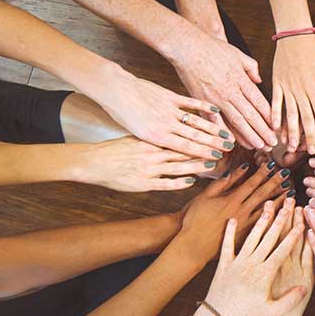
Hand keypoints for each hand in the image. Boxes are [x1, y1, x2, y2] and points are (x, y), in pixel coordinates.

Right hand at [73, 137, 213, 191]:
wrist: (93, 162)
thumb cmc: (114, 149)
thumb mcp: (136, 137)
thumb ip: (154, 137)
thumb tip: (170, 132)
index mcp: (151, 139)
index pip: (180, 136)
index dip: (198, 136)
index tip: (212, 135)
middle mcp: (152, 152)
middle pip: (184, 150)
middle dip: (203, 150)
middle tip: (221, 149)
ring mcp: (148, 168)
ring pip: (178, 166)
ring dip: (196, 165)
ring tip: (212, 164)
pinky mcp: (143, 182)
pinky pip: (165, 183)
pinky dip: (179, 182)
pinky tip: (191, 180)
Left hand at [99, 75, 232, 160]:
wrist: (115, 91)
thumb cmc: (122, 114)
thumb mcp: (136, 133)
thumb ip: (154, 141)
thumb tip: (168, 149)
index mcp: (156, 137)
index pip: (185, 148)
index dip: (203, 153)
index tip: (216, 157)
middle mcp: (166, 124)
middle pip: (195, 136)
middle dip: (213, 143)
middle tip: (229, 148)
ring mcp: (169, 109)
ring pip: (196, 121)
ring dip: (213, 128)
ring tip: (226, 134)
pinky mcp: (169, 96)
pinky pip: (189, 102)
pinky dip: (203, 106)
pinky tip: (215, 111)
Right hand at [174, 160, 293, 263]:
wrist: (192, 244)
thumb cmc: (195, 219)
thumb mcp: (205, 196)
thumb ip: (222, 182)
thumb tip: (238, 169)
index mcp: (231, 200)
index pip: (251, 183)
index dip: (263, 173)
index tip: (273, 165)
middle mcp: (241, 211)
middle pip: (262, 195)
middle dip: (275, 183)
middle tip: (287, 174)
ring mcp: (244, 225)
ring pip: (266, 210)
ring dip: (279, 201)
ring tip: (290, 192)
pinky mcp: (244, 237)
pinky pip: (263, 226)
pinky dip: (274, 219)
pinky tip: (282, 215)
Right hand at [175, 31, 277, 150]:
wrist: (186, 46)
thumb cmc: (211, 47)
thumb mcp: (237, 53)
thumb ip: (251, 67)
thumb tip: (259, 80)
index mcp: (241, 79)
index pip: (260, 102)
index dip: (269, 117)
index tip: (276, 128)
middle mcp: (231, 90)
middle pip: (251, 115)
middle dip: (263, 131)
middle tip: (273, 144)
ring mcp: (216, 97)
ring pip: (237, 120)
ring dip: (249, 136)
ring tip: (259, 147)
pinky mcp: (202, 101)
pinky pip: (215, 120)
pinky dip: (224, 131)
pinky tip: (232, 142)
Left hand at [199, 201, 307, 315]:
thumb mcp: (272, 311)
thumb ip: (290, 299)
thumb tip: (304, 288)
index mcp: (265, 274)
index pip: (282, 250)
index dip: (293, 235)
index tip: (301, 223)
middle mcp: (252, 264)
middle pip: (269, 238)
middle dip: (280, 220)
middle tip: (287, 204)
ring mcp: (237, 262)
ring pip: (251, 237)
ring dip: (260, 220)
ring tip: (267, 205)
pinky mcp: (224, 264)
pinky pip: (227, 245)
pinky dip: (230, 232)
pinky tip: (233, 219)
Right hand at [272, 35, 314, 153]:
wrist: (294, 35)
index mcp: (314, 88)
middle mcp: (300, 90)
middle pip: (305, 119)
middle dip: (308, 137)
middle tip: (311, 153)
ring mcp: (286, 88)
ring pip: (289, 115)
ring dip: (291, 132)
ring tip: (292, 147)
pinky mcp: (277, 83)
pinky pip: (275, 103)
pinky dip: (275, 116)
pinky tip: (275, 129)